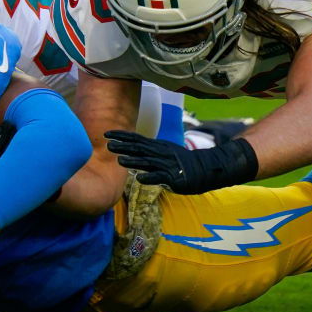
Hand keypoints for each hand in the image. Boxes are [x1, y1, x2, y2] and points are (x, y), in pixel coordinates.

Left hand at [104, 130, 256, 194]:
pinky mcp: (174, 177)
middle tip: (108, 144)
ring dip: (133, 161)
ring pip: (148, 162)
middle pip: (139, 149)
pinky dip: (150, 177)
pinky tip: (139, 178)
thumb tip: (129, 148)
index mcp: (157, 147)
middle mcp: (160, 153)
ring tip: (119, 160)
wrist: (205, 169)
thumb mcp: (163, 152)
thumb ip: (147, 151)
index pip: (136, 139)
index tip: (106, 133)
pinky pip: (160, 177)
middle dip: (124, 146)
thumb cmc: (180, 162)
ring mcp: (167, 165)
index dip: (122, 137)